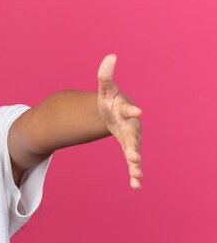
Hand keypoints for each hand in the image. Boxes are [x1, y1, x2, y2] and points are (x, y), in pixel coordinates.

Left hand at [96, 54, 142, 189]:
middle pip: (133, 137)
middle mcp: (132, 127)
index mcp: (126, 111)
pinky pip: (132, 163)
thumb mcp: (105, 89)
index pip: (129, 110)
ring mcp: (131, 140)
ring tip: (136, 176)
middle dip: (133, 146)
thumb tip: (110, 56)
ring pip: (135, 153)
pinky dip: (134, 174)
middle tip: (133, 156)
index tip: (137, 110)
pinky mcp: (128, 149)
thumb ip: (105, 76)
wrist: (113, 113)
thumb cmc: (110, 100)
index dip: (132, 110)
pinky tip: (135, 186)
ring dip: (135, 165)